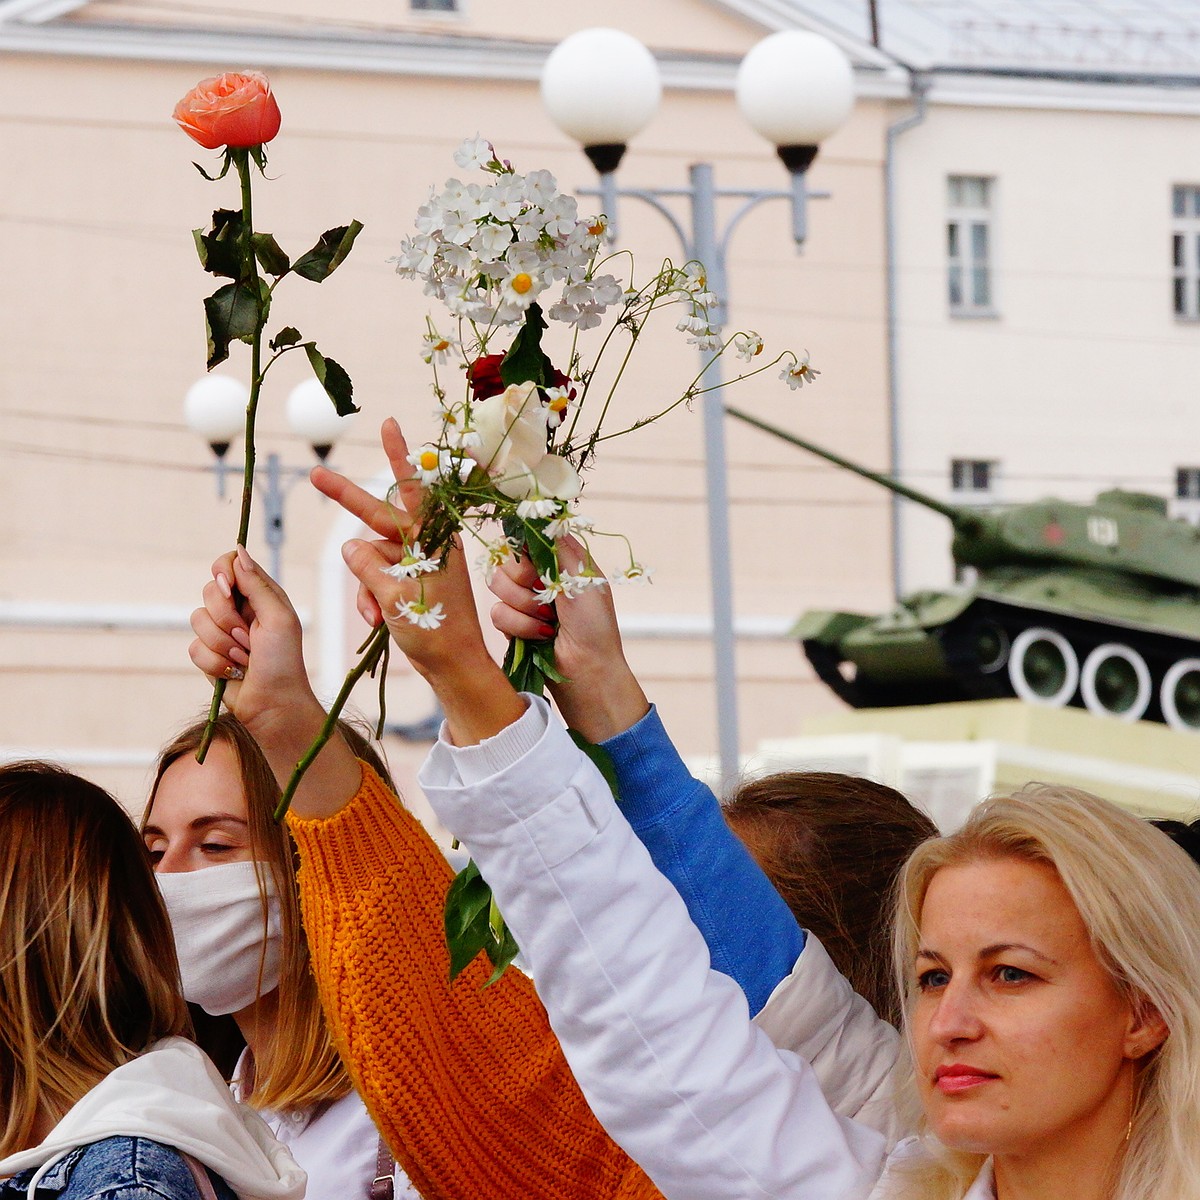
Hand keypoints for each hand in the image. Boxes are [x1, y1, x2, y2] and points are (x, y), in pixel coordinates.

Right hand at [189, 546, 360, 812]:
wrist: (273, 705)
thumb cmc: (283, 661)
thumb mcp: (278, 617)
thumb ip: (257, 583)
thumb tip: (238, 549)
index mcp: (260, 595)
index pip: (228, 565)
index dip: (223, 573)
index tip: (229, 587)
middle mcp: (240, 609)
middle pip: (209, 591)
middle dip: (227, 618)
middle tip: (250, 637)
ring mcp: (222, 632)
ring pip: (197, 620)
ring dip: (223, 644)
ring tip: (245, 658)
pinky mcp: (208, 655)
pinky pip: (193, 647)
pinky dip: (213, 662)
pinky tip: (232, 671)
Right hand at [312, 417, 524, 744]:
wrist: (453, 668)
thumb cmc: (434, 630)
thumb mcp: (396, 595)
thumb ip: (369, 565)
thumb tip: (351, 546)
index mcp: (433, 539)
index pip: (410, 489)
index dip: (398, 456)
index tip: (389, 423)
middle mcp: (426, 545)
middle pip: (378, 517)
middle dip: (347, 501)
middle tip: (314, 474)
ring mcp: (417, 564)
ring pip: (370, 559)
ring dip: (366, 586)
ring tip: (377, 614)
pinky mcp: (409, 584)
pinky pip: (376, 580)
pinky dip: (370, 598)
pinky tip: (375, 621)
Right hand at [488, 536, 648, 742]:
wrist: (587, 669)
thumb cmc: (595, 624)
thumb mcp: (585, 578)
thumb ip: (561, 547)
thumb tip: (542, 517)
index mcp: (557, 559)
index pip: (524, 536)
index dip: (524, 548)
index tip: (537, 563)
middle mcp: (537, 575)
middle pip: (505, 558)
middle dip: (525, 581)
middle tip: (548, 596)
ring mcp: (522, 599)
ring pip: (497, 585)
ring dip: (525, 606)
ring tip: (549, 620)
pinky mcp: (510, 624)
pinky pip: (497, 612)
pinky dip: (520, 626)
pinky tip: (540, 635)